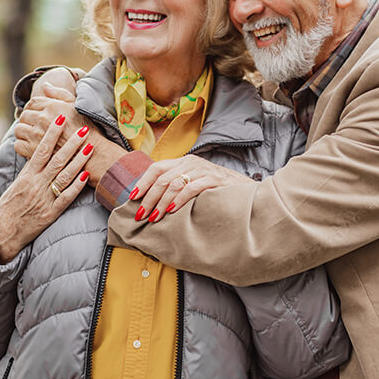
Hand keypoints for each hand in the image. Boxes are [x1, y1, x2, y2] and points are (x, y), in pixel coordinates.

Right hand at [0, 114, 93, 262]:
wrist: (2, 231)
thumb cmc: (10, 205)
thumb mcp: (18, 182)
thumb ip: (31, 168)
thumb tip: (39, 149)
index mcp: (27, 175)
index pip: (41, 149)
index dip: (52, 133)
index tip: (61, 118)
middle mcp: (36, 184)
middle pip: (57, 159)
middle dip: (71, 143)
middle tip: (84, 128)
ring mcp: (44, 198)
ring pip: (64, 176)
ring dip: (79, 160)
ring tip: (90, 146)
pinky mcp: (51, 213)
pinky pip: (66, 198)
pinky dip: (76, 186)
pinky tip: (87, 175)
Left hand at [14, 81, 83, 158]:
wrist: (91, 150)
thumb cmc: (85, 127)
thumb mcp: (75, 104)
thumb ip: (58, 93)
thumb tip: (45, 85)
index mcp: (52, 106)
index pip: (32, 102)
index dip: (32, 107)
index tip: (36, 113)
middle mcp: (43, 119)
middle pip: (24, 115)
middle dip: (28, 119)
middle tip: (34, 125)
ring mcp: (38, 135)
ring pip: (19, 129)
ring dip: (24, 132)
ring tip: (31, 135)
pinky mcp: (35, 151)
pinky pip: (18, 145)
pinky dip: (22, 145)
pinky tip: (30, 146)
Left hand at [130, 155, 253, 222]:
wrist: (245, 189)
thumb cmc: (215, 190)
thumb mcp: (194, 183)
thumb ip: (176, 186)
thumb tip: (151, 202)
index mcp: (184, 162)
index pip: (156, 168)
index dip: (143, 182)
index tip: (133, 198)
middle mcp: (191, 163)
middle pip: (162, 179)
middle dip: (149, 198)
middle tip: (141, 215)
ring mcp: (203, 170)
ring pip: (174, 184)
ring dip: (161, 203)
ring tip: (154, 217)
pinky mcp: (214, 180)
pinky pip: (191, 189)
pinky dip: (179, 200)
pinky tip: (172, 211)